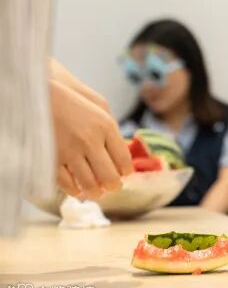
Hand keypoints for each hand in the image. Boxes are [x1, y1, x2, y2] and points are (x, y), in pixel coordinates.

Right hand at [50, 60, 131, 198]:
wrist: (42, 95)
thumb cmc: (74, 100)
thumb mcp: (100, 108)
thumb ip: (112, 131)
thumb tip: (123, 155)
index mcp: (106, 127)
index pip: (124, 159)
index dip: (126, 171)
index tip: (125, 174)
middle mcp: (90, 141)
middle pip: (109, 176)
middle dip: (113, 186)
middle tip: (114, 188)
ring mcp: (70, 151)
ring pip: (89, 183)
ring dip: (96, 192)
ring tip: (98, 193)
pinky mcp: (52, 158)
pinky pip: (67, 183)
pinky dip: (75, 190)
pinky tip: (78, 190)